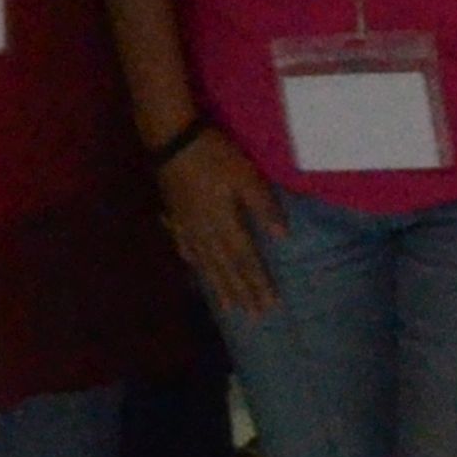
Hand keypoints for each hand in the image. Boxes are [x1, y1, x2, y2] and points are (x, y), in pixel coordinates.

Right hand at [154, 120, 283, 323]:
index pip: (246, 261)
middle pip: (226, 269)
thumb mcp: (246, 175)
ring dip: (219, 286)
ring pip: (206, 264)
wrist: (173, 140)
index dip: (258, 283)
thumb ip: (264, 206)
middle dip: (241, 292)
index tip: (269, 304)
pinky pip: (186, 248)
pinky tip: (195, 271)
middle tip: (253, 316)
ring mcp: (188, 227)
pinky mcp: (176, 215)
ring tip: (229, 307)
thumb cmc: (215, 155)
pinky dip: (193, 263)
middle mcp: (206, 233)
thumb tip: (282, 237)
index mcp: (226, 224)